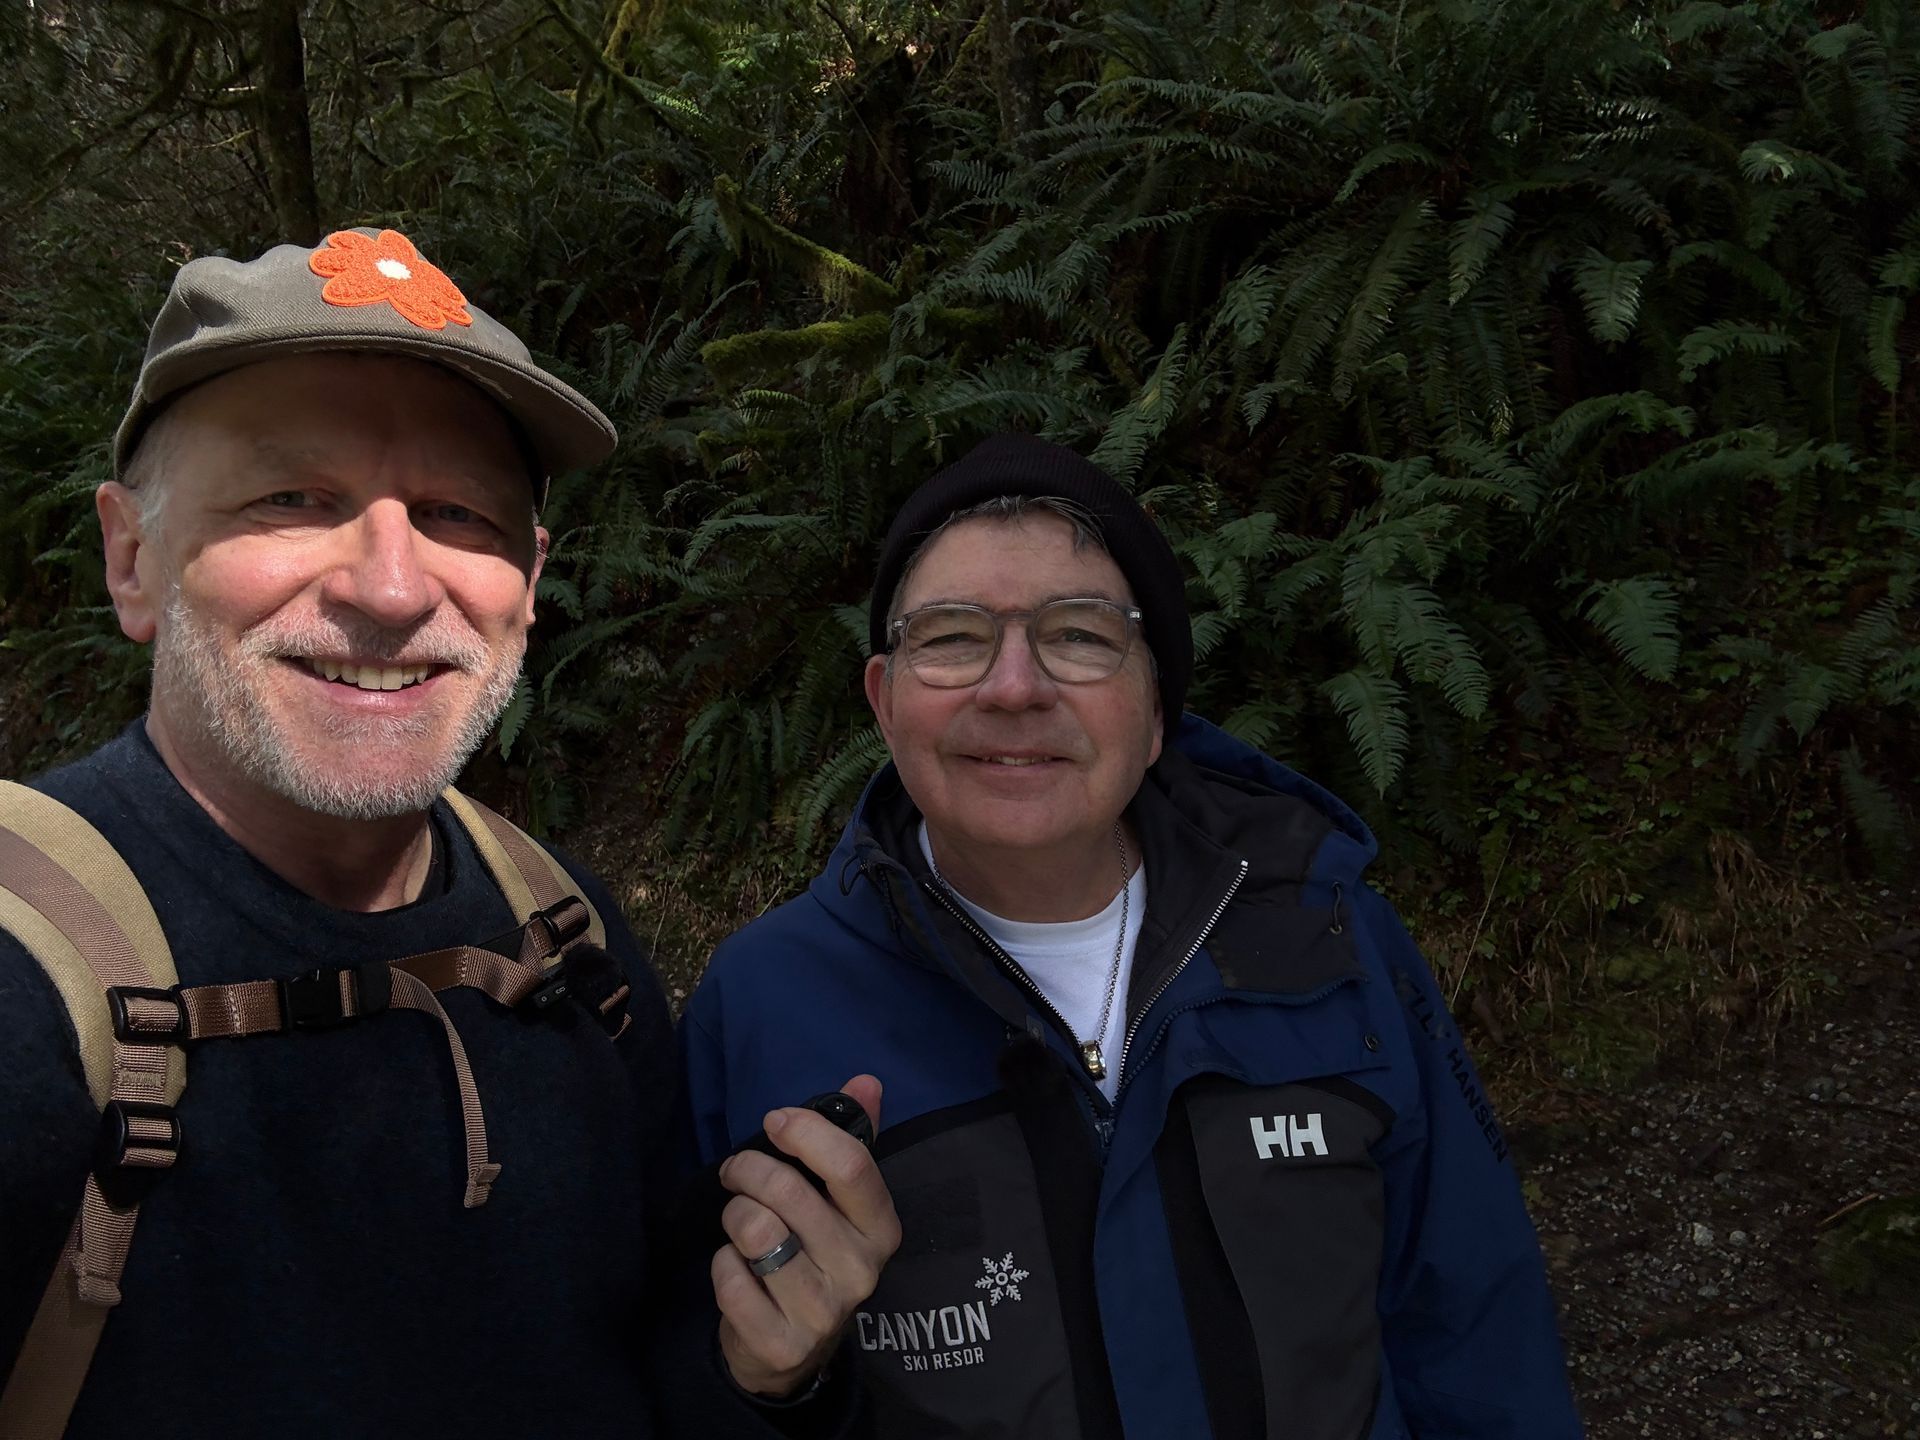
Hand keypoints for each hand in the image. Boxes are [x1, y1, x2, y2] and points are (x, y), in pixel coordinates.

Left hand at [713, 1074, 900, 1398]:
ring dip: (734, 1216)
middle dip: (748, 1169)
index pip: (851, 1166)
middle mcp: (861, 1271)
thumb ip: (852, 1140)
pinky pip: (731, 1280)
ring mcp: (823, 1312)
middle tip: (736, 1173)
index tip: (774, 1122)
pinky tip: (736, 1270)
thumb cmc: (813, 1256)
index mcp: (881, 1229)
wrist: (793, 1351)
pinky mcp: (782, 1343)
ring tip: (739, 1222)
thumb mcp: (838, 1202)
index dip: (806, 1132)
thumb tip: (866, 1081)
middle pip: (790, 1193)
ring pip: (757, 1232)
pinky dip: (722, 1265)